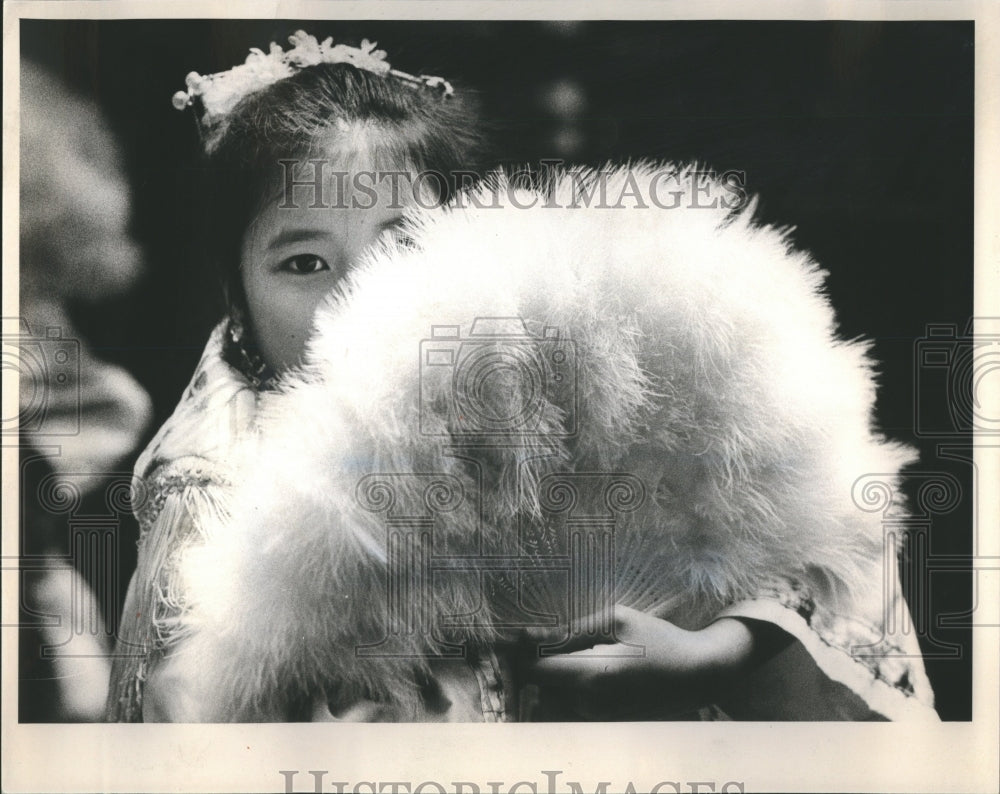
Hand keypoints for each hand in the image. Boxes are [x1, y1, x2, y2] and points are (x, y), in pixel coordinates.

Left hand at [517, 606, 756, 718]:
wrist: (698, 674)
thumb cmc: (659, 639)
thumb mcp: (615, 620)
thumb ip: (569, 630)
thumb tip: (527, 636)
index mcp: (591, 675)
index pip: (532, 670)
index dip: (522, 652)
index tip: (524, 634)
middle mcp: (589, 704)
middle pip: (539, 686)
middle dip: (536, 662)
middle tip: (547, 638)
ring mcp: (597, 718)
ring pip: (552, 697)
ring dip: (552, 676)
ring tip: (574, 652)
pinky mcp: (604, 723)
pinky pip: (570, 706)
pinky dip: (568, 688)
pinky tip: (588, 668)